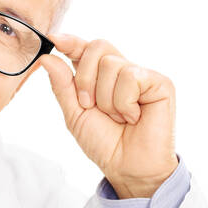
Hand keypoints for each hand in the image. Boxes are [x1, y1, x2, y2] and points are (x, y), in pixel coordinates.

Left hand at [39, 34, 177, 196]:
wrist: (127, 167)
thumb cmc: (105, 144)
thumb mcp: (75, 114)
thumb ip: (62, 85)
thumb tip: (47, 57)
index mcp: (101, 77)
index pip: (85, 49)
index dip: (70, 42)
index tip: (53, 40)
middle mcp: (122, 71)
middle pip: (97, 47)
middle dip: (84, 79)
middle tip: (90, 106)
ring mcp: (142, 75)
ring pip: (111, 64)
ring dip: (106, 99)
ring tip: (118, 118)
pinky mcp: (159, 82)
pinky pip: (130, 76)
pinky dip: (124, 102)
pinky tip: (134, 117)